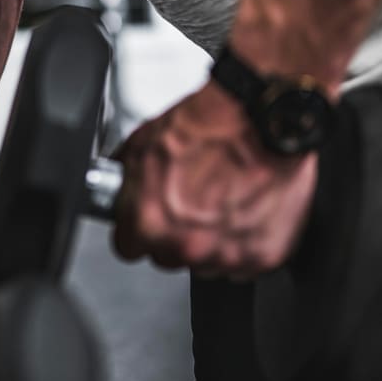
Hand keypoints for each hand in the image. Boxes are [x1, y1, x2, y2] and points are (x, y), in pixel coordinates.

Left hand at [112, 81, 315, 277]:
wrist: (261, 118)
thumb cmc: (209, 125)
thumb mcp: (142, 142)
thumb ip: (126, 179)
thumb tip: (119, 189)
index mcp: (149, 222)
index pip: (128, 247)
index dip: (138, 230)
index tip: (147, 220)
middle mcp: (186, 245)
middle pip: (168, 257)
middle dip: (175, 234)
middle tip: (192, 201)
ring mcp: (226, 254)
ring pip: (207, 262)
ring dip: (211, 240)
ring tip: (222, 200)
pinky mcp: (263, 256)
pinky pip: (244, 262)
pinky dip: (245, 241)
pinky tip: (245, 208)